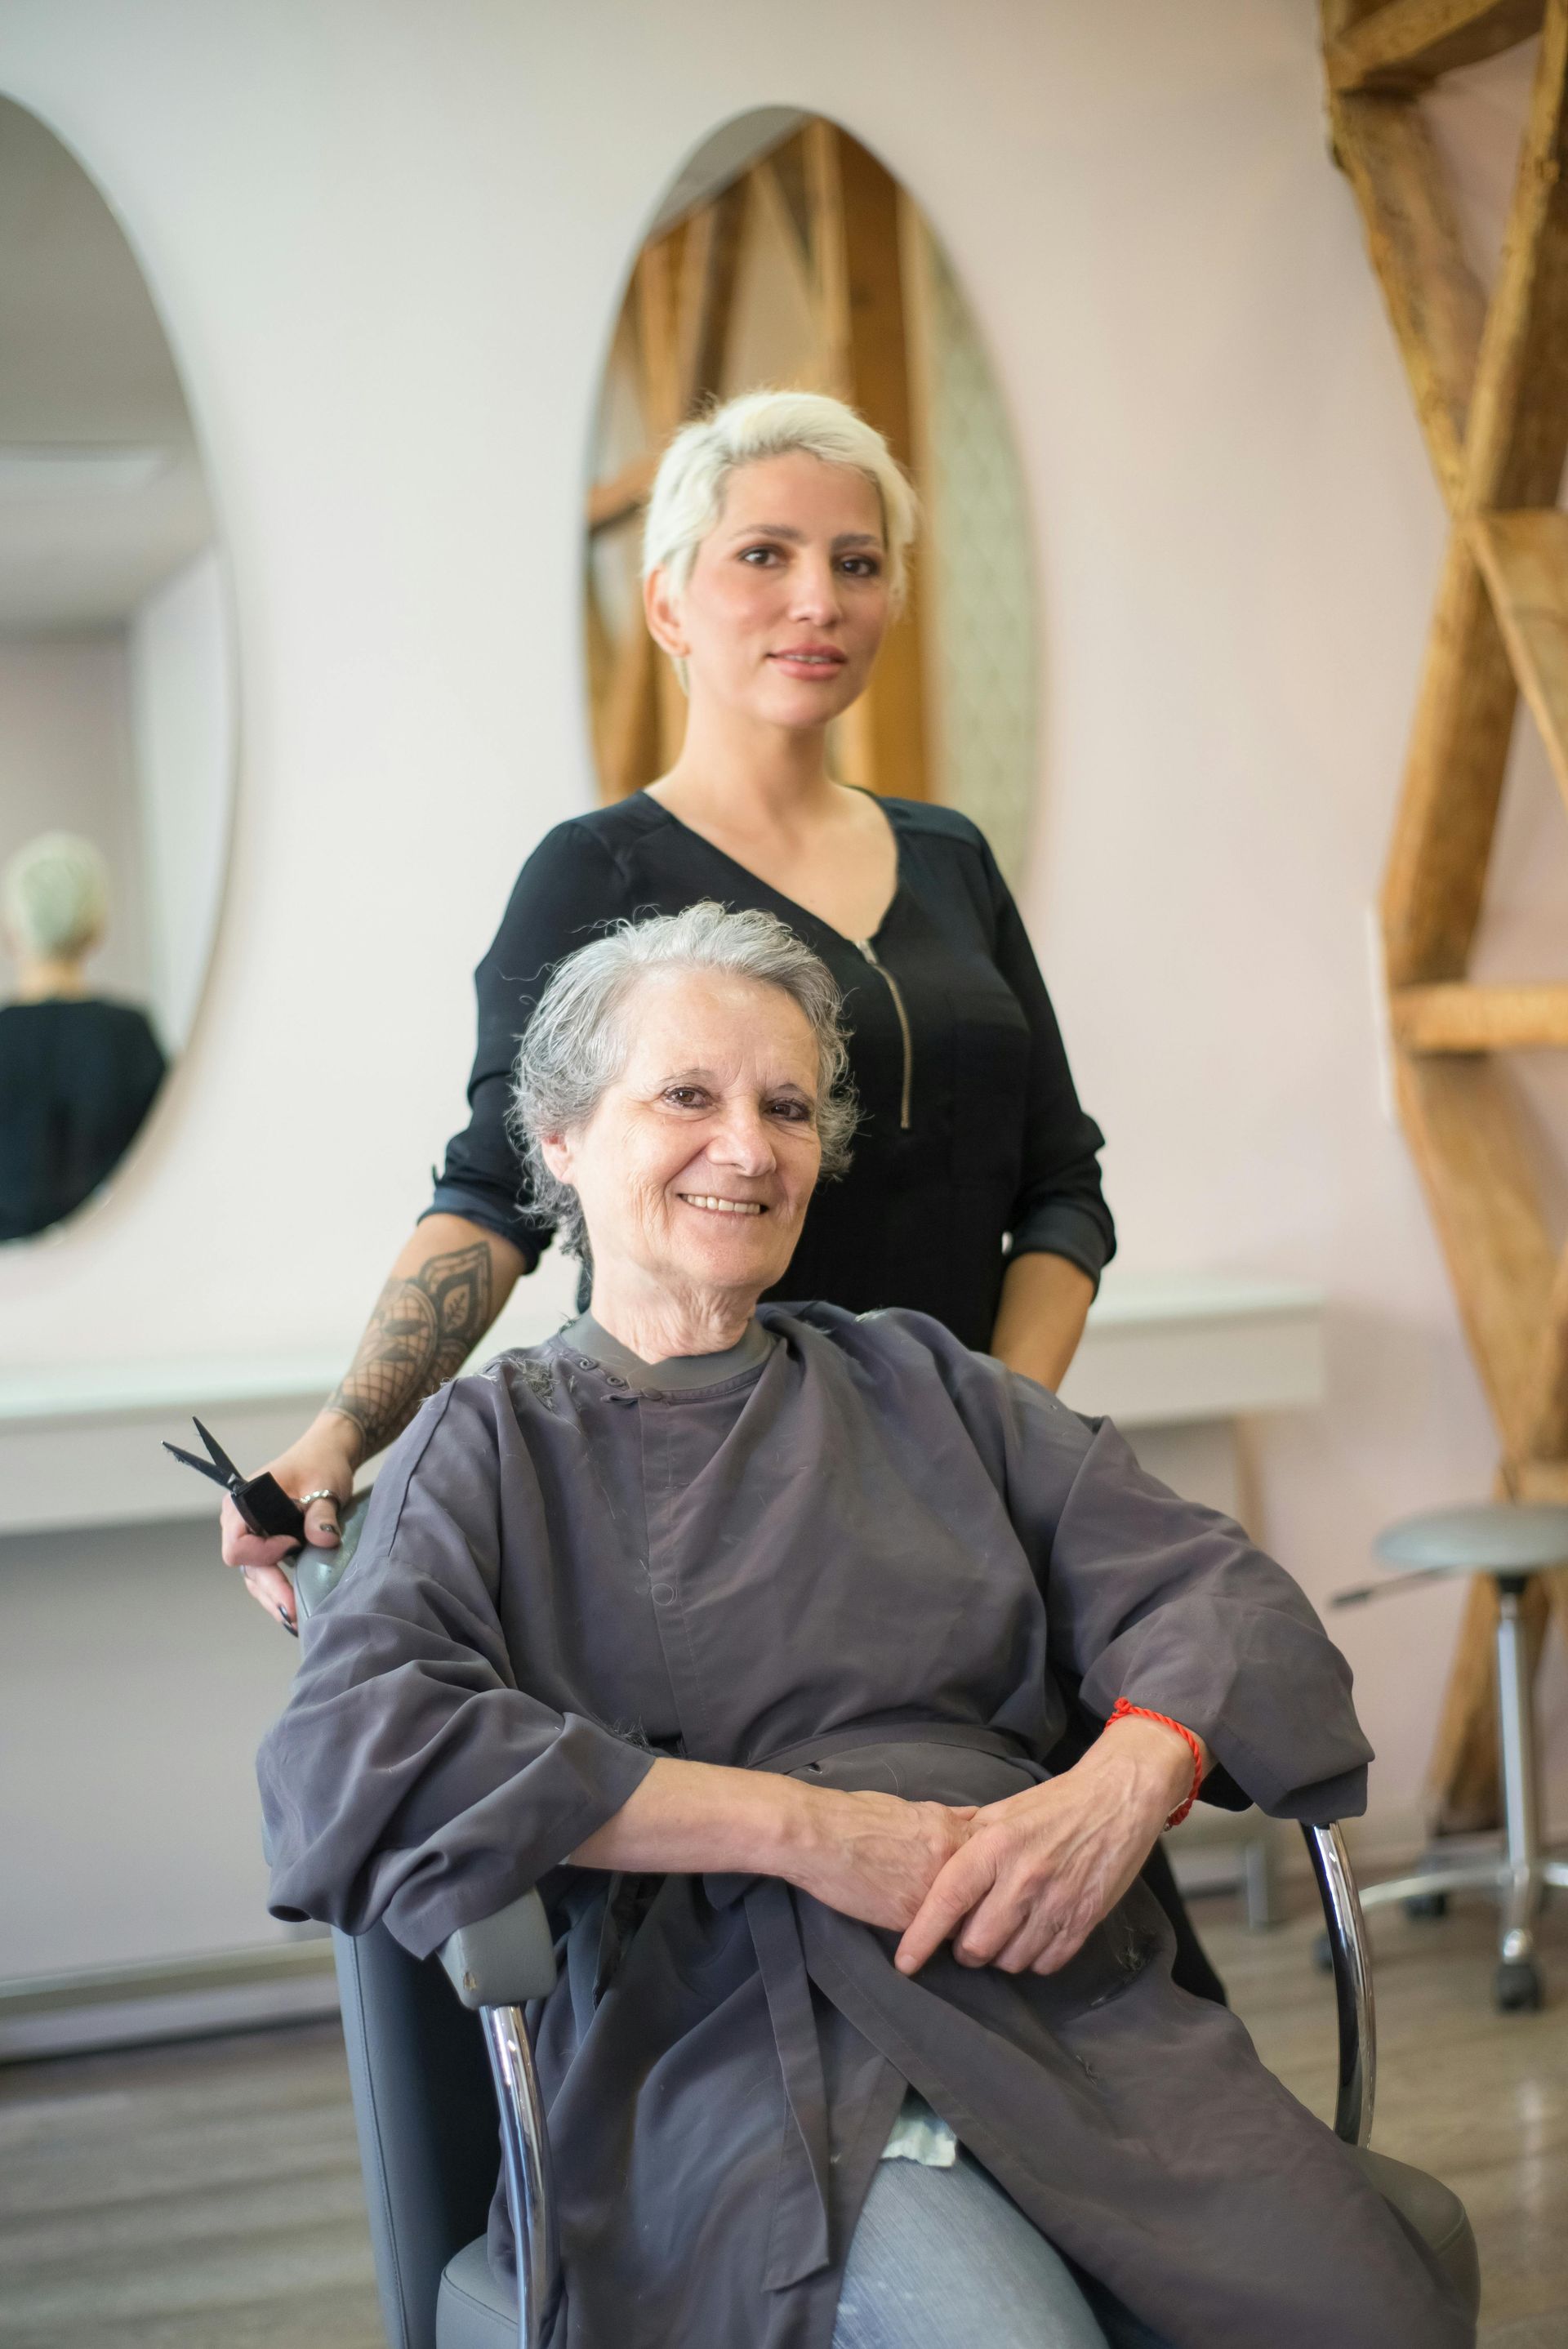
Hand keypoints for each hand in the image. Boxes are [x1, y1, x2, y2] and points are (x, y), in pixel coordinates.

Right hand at [219, 1413, 358, 1630]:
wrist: (325, 1454)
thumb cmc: (321, 1463)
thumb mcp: (325, 1484)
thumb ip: (321, 1514)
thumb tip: (324, 1540)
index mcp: (243, 1502)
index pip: (238, 1544)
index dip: (263, 1552)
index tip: (293, 1544)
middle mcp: (238, 1521)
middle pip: (246, 1567)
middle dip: (271, 1590)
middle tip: (295, 1614)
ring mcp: (249, 1534)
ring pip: (253, 1576)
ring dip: (273, 1597)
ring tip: (295, 1620)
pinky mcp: (263, 1543)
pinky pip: (264, 1572)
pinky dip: (277, 1589)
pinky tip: (294, 1606)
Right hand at [785, 1786, 976, 1931]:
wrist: (819, 1836)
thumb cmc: (856, 1816)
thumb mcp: (911, 1807)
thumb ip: (948, 1818)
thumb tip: (974, 1816)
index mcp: (950, 1830)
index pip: (994, 1859)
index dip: (991, 1872)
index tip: (988, 1878)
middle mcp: (949, 1862)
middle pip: (986, 1893)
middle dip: (982, 1901)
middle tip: (975, 1906)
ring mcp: (931, 1893)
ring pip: (965, 1918)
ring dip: (960, 1921)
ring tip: (948, 1921)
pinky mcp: (910, 1920)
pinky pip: (935, 1935)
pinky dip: (933, 1933)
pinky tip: (924, 1929)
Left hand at [893, 1717, 1196, 1977]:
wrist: (1118, 1797)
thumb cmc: (1054, 1803)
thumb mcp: (1003, 1810)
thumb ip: (965, 1840)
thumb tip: (925, 1864)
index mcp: (996, 1845)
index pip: (948, 1901)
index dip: (922, 1937)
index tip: (905, 1962)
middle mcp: (1024, 1878)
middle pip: (977, 1946)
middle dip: (965, 1951)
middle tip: (967, 1938)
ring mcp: (1057, 1902)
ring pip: (1011, 1960)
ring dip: (1000, 1956)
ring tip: (1003, 1935)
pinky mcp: (1085, 1920)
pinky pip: (1047, 1964)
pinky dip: (1034, 1959)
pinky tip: (1032, 1938)